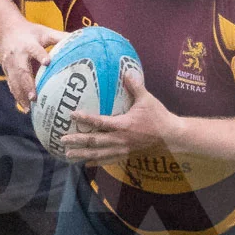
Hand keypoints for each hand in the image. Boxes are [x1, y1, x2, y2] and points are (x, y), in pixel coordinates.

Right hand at [0, 21, 68, 109]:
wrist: (5, 31)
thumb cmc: (30, 32)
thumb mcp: (44, 32)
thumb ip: (60, 38)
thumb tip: (80, 41)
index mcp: (28, 44)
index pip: (35, 50)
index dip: (40, 55)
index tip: (47, 62)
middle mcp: (17, 55)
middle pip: (22, 71)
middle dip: (27, 85)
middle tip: (34, 97)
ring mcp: (9, 64)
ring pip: (14, 81)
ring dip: (21, 95)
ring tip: (29, 108)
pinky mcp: (6, 71)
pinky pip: (11, 85)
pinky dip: (17, 97)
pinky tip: (25, 107)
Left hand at [61, 69, 181, 163]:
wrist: (173, 138)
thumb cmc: (159, 117)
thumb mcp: (148, 99)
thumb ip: (136, 86)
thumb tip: (127, 71)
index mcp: (123, 125)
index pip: (100, 122)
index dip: (85, 118)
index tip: (71, 115)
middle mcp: (120, 139)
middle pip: (94, 141)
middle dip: (77, 141)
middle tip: (62, 140)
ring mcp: (122, 150)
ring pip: (99, 154)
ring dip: (82, 155)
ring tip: (67, 155)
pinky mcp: (126, 156)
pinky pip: (109, 160)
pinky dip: (97, 161)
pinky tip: (87, 163)